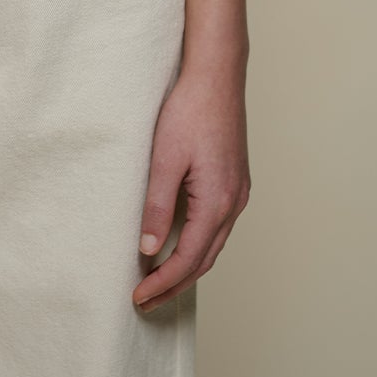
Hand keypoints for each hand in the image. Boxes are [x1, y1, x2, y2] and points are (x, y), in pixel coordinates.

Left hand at [134, 64, 250, 312]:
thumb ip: (158, 206)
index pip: (187, 259)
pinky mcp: (234, 180)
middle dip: (175, 283)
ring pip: (213, 244)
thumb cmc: (189, 110)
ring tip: (159, 279)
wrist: (216, 76)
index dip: (162, 282)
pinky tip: (181, 243)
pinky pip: (218, 225)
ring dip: (188, 266)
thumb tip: (150, 249)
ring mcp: (238, 192)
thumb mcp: (165, 159)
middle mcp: (233, 203)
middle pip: (204, 260)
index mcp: (216, 202)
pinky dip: (199, 244)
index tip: (139, 297)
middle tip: (146, 300)